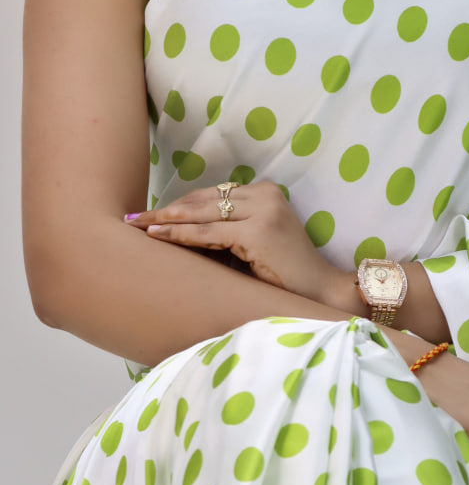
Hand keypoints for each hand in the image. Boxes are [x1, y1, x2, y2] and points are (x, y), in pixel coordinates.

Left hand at [125, 181, 357, 308]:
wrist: (318, 292)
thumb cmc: (283, 274)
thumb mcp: (252, 243)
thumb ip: (226, 230)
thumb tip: (177, 230)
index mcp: (265, 192)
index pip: (211, 194)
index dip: (179, 204)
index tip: (151, 213)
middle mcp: (264, 195)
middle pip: (203, 199)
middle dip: (165, 209)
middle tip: (133, 218)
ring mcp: (262, 211)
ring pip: (202, 213)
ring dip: (166, 220)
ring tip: (138, 226)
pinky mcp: (258, 231)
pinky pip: (209, 233)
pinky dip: (180, 234)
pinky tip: (157, 236)